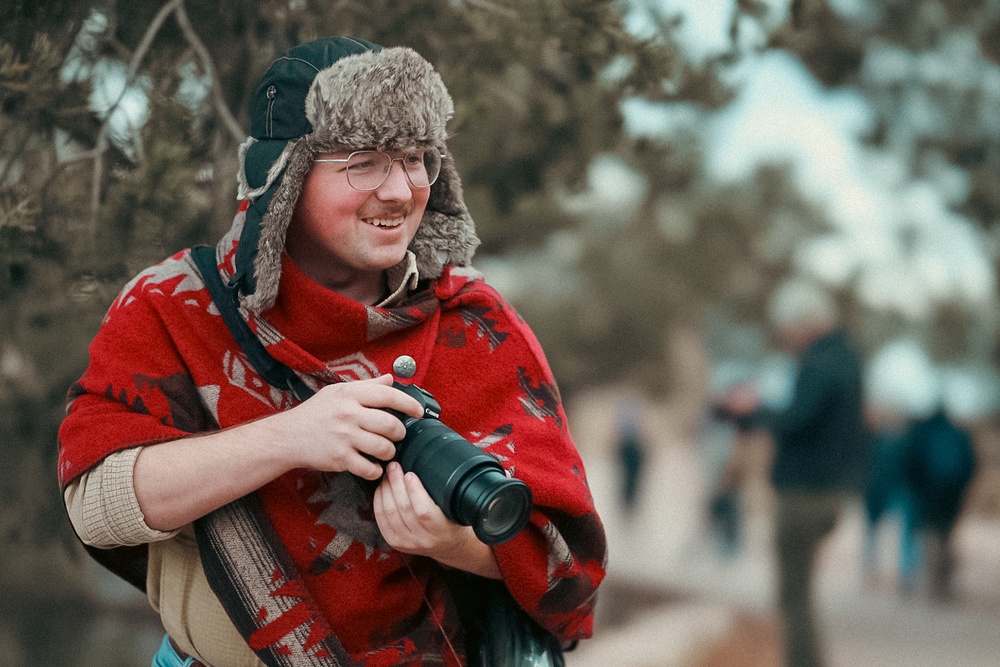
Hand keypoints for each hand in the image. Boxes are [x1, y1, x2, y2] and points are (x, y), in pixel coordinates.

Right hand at [268, 374, 423, 479]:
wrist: (287, 436)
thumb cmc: (315, 413)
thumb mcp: (337, 392)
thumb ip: (366, 386)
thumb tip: (390, 378)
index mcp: (350, 395)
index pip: (388, 396)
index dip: (408, 404)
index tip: (418, 411)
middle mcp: (348, 414)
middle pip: (390, 425)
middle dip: (400, 432)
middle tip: (398, 434)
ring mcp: (344, 437)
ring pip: (384, 448)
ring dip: (390, 452)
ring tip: (386, 450)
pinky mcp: (339, 458)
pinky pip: (369, 468)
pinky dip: (376, 470)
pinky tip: (373, 466)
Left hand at [373, 462, 475, 559]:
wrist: (448, 545)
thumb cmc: (452, 521)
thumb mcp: (455, 508)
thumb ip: (442, 492)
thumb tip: (426, 466)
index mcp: (441, 530)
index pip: (423, 511)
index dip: (414, 491)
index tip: (410, 473)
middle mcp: (423, 539)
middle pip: (403, 508)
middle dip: (396, 483)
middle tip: (394, 466)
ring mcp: (406, 542)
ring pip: (389, 512)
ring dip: (386, 489)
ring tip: (387, 474)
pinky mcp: (394, 542)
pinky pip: (381, 519)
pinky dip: (379, 501)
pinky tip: (381, 488)